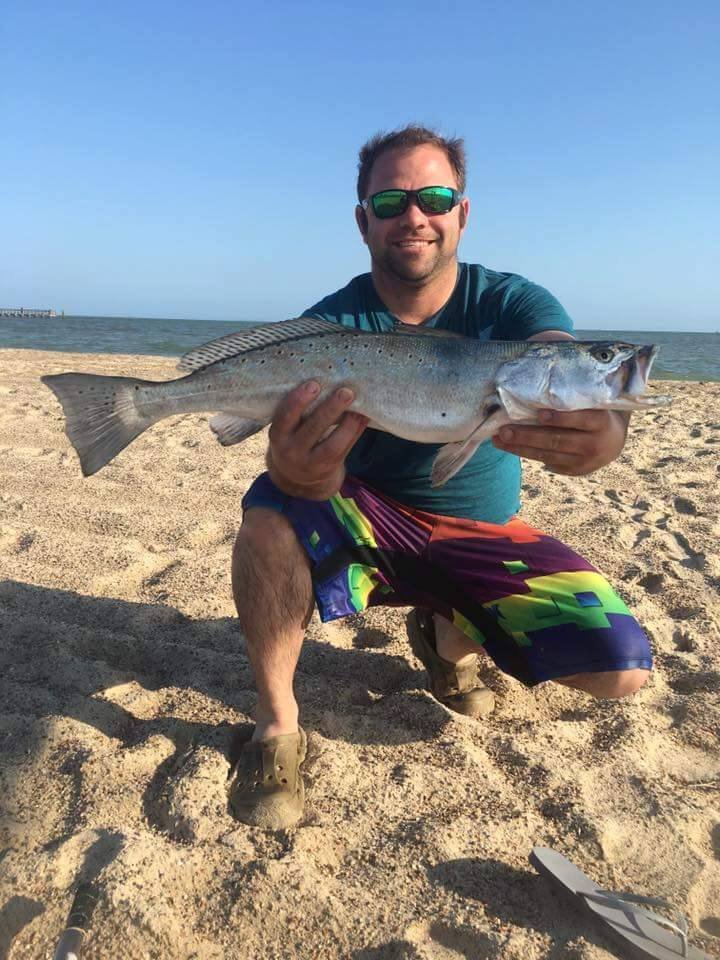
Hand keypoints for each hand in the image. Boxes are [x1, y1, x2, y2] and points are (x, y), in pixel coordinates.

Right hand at [267, 380, 367, 498]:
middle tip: (345, 392)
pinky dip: (355, 432)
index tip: (313, 384)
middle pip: (312, 429)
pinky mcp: (328, 468)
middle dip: (330, 409)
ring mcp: (310, 463)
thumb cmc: (293, 439)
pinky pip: (344, 449)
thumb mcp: (287, 429)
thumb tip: (325, 378)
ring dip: (349, 423)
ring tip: (360, 406)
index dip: (298, 401)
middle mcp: (291, 452)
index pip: (284, 417)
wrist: (296, 478)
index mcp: (278, 435)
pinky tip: (364, 417)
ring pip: (333, 444)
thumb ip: (298, 412)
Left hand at [492, 409, 629, 475]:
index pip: (582, 419)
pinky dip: (527, 454)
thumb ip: (572, 397)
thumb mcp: (593, 403)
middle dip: (528, 436)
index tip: (540, 413)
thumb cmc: (595, 413)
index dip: (561, 418)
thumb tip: (534, 382)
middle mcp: (595, 444)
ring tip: (499, 440)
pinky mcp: (576, 471)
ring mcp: (585, 461)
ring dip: (520, 448)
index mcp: (602, 421)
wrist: (614, 441)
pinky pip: (547, 463)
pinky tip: (510, 448)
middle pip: (557, 440)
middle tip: (504, 430)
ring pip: (548, 455)